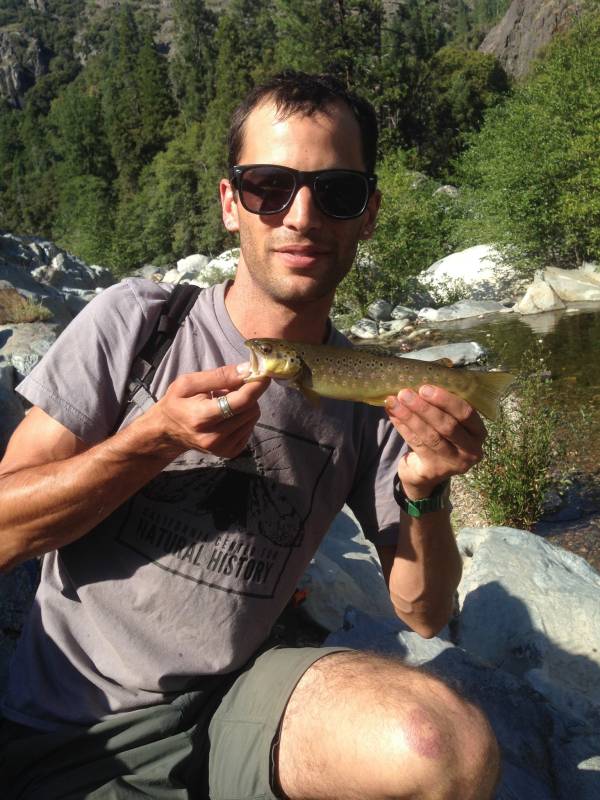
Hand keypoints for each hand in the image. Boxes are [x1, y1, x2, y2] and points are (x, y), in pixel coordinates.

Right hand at [141, 363, 269, 459]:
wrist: (167, 432)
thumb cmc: (177, 403)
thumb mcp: (188, 383)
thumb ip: (219, 376)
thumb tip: (247, 369)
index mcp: (201, 418)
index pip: (239, 402)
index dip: (255, 386)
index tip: (265, 374)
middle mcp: (214, 437)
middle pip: (250, 409)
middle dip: (247, 393)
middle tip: (232, 388)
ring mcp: (223, 448)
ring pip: (253, 417)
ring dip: (245, 405)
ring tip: (225, 403)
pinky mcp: (230, 452)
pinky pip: (250, 428)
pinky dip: (243, 417)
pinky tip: (227, 416)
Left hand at [385, 384, 486, 499]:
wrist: (429, 471)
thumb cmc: (441, 436)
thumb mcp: (449, 419)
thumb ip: (443, 401)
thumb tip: (424, 375)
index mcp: (478, 431)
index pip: (466, 413)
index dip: (446, 400)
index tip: (425, 388)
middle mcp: (471, 450)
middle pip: (447, 426)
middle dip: (424, 408)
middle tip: (405, 393)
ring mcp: (453, 463)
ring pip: (430, 436)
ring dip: (410, 416)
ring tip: (394, 401)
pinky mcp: (434, 470)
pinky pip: (417, 444)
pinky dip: (403, 427)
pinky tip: (393, 414)